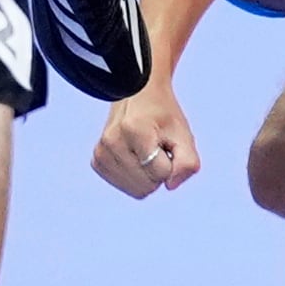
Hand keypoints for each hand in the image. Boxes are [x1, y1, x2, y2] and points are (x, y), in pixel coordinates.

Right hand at [93, 80, 201, 197]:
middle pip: (148, 186)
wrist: (137, 94)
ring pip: (137, 190)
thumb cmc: (163, 114)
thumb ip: (187, 161)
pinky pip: (125, 186)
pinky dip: (135, 176)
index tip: (166, 143)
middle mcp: (112, 141)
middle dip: (159, 170)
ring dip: (147, 174)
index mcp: (133, 130)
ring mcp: (101, 152)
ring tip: (145, 150)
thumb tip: (171, 186)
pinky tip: (135, 156)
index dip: (172, 162)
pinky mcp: (97, 161)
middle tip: (156, 146)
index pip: (162, 173)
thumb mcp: (183, 132)